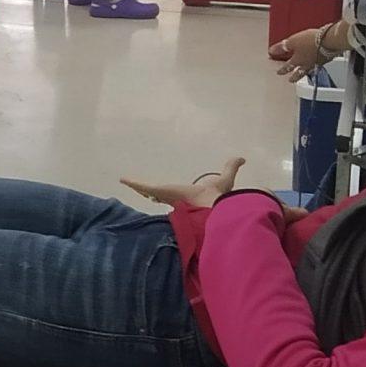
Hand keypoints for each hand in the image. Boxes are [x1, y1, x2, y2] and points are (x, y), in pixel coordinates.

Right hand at [121, 158, 245, 210]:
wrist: (211, 208)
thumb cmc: (217, 196)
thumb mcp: (225, 178)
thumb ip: (231, 168)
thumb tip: (241, 158)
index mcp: (186, 198)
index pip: (175, 196)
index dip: (169, 195)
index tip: (162, 194)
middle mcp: (173, 200)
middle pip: (159, 196)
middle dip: (151, 194)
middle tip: (144, 191)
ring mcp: (165, 196)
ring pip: (149, 191)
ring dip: (138, 188)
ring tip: (128, 183)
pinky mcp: (160, 192)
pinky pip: (143, 186)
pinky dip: (132, 182)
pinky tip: (123, 178)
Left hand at [269, 27, 331, 80]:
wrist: (330, 41)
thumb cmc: (312, 41)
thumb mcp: (293, 41)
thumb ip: (283, 47)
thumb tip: (272, 51)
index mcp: (297, 60)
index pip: (287, 67)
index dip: (282, 70)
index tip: (279, 73)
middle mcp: (307, 64)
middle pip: (299, 73)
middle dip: (294, 77)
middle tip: (291, 80)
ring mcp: (318, 63)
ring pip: (309, 70)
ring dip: (305, 73)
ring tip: (304, 74)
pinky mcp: (327, 59)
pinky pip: (319, 64)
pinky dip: (316, 65)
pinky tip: (318, 63)